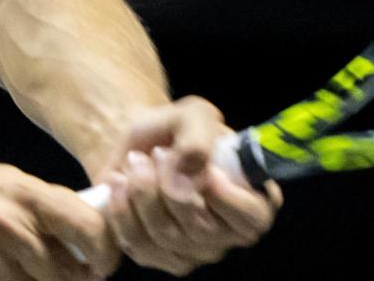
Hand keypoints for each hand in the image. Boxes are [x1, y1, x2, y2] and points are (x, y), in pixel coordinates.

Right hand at [0, 163, 120, 280]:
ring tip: (10, 269)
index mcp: (28, 193)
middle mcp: (11, 221)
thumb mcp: (6, 185)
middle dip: (64, 280)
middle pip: (64, 273)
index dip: (104, 253)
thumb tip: (88, 238)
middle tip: (51, 273)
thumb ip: (46, 209)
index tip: (99, 267)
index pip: (89, 226)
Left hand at [95, 97, 282, 275]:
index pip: (253, 218)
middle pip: (202, 230)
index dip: (227, 199)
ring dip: (142, 193)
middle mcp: (229, 232)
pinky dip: (122, 210)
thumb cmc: (174, 130)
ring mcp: (196, 250)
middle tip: (155, 153)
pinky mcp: (162, 257)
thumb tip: (191, 175)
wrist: (136, 145)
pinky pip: (139, 245)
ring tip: (135, 163)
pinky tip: (120, 184)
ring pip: (166, 236)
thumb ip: (198, 138)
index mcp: (252, 196)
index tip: (206, 171)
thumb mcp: (193, 115)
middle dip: (169, 186)